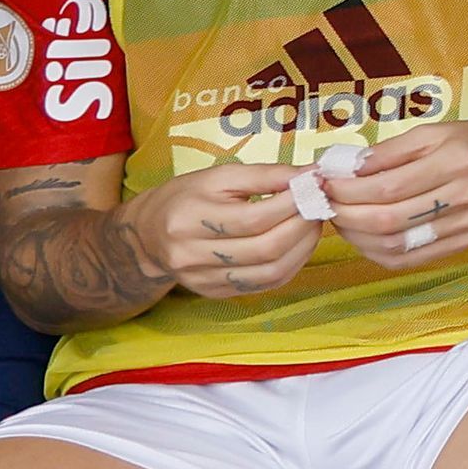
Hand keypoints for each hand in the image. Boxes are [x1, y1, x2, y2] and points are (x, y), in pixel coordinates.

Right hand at [125, 165, 326, 298]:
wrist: (148, 235)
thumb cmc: (187, 197)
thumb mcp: (219, 176)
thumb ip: (265, 175)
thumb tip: (309, 175)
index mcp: (189, 219)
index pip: (253, 218)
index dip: (292, 204)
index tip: (315, 187)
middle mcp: (192, 255)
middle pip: (265, 248)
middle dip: (302, 226)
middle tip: (319, 206)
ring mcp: (203, 280)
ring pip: (269, 272)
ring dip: (303, 248)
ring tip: (312, 224)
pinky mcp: (214, 293)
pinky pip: (264, 284)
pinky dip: (291, 265)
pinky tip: (298, 245)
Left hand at [331, 117, 467, 260]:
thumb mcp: (434, 131)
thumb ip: (390, 151)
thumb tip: (346, 169)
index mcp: (457, 161)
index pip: (388, 186)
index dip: (348, 190)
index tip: (325, 183)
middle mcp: (465, 196)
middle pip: (389, 219)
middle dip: (346, 213)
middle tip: (326, 203)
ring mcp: (466, 225)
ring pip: (397, 244)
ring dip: (357, 236)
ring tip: (341, 219)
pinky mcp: (464, 243)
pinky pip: (412, 259)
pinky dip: (379, 253)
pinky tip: (364, 239)